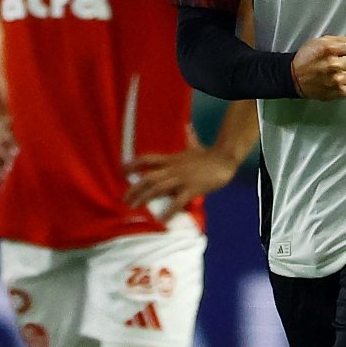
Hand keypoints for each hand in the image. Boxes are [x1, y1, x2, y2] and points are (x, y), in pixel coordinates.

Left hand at [124, 145, 240, 220]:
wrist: (224, 160)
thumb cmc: (209, 155)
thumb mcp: (196, 145)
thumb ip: (189, 137)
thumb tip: (187, 127)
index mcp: (172, 158)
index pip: (148, 159)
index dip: (133, 164)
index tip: (121, 170)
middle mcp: (173, 168)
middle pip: (148, 177)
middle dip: (134, 188)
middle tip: (124, 199)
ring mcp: (182, 178)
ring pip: (158, 188)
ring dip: (145, 198)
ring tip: (135, 207)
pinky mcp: (192, 188)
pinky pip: (178, 201)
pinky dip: (169, 210)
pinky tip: (162, 219)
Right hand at [291, 36, 345, 99]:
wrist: (294, 78)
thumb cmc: (304, 60)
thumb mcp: (318, 42)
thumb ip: (337, 40)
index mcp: (329, 50)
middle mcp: (334, 65)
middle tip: (342, 59)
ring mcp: (337, 80)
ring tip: (342, 69)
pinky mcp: (338, 91)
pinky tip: (345, 79)